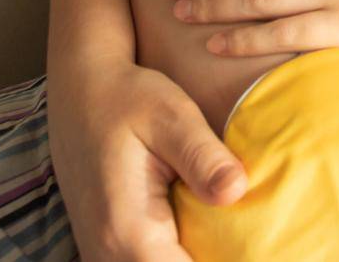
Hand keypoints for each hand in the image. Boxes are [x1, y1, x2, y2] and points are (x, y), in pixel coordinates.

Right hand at [48, 58, 246, 261]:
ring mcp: (103, 255)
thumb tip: (236, 192)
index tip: (256, 247)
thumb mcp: (172, 117)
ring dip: (193, 256)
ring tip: (231, 238)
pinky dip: (176, 254)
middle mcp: (108, 254)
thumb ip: (203, 158)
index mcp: (130, 233)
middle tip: (251, 241)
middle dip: (213, 259)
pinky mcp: (106, 248)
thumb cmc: (129, 99)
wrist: (82, 93)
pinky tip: (203, 235)